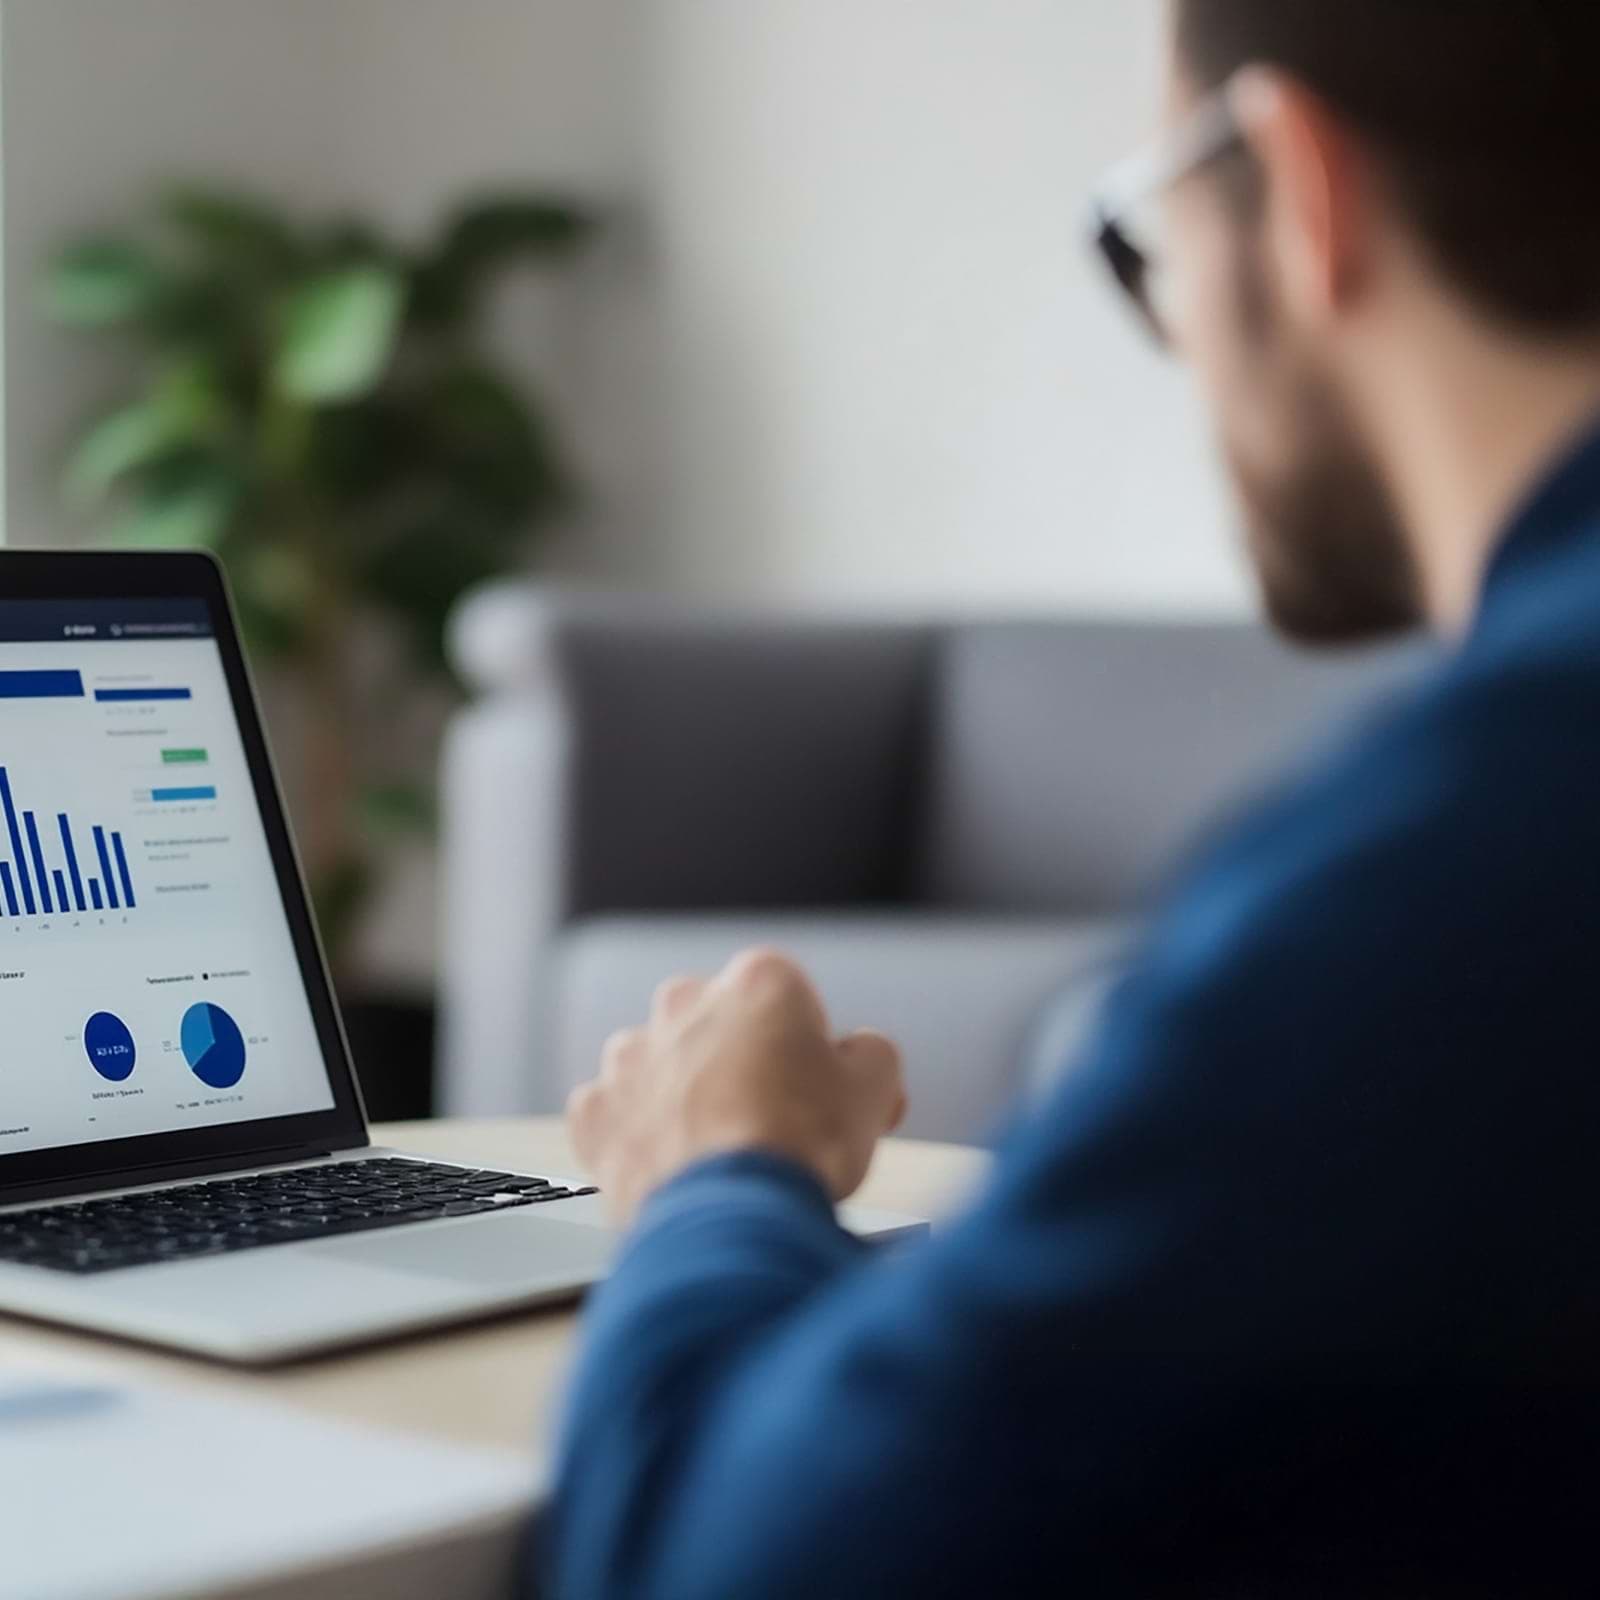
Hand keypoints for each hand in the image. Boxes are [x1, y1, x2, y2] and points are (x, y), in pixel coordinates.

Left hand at [566, 949, 907, 1227]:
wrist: (730, 1216)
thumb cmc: (798, 1147)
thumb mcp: (874, 1089)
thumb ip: (870, 1055)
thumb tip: (863, 1056)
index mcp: (758, 983)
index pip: (788, 998)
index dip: (807, 1046)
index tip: (817, 1086)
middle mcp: (685, 1004)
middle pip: (717, 1022)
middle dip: (736, 1060)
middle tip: (768, 1118)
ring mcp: (632, 1056)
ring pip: (658, 1062)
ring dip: (681, 1093)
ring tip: (716, 1149)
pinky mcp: (596, 1111)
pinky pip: (612, 1113)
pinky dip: (634, 1135)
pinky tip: (669, 1165)